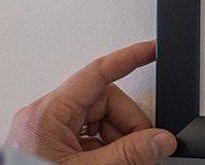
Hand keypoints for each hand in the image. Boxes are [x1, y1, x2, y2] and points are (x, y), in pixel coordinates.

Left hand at [6, 40, 175, 163]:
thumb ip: (128, 156)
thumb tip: (160, 141)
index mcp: (49, 112)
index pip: (98, 73)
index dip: (128, 59)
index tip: (151, 51)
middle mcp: (45, 117)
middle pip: (102, 103)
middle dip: (127, 126)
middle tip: (144, 151)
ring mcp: (45, 133)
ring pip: (96, 122)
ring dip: (116, 142)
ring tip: (124, 164)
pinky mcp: (47, 148)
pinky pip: (84, 138)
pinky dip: (102, 151)